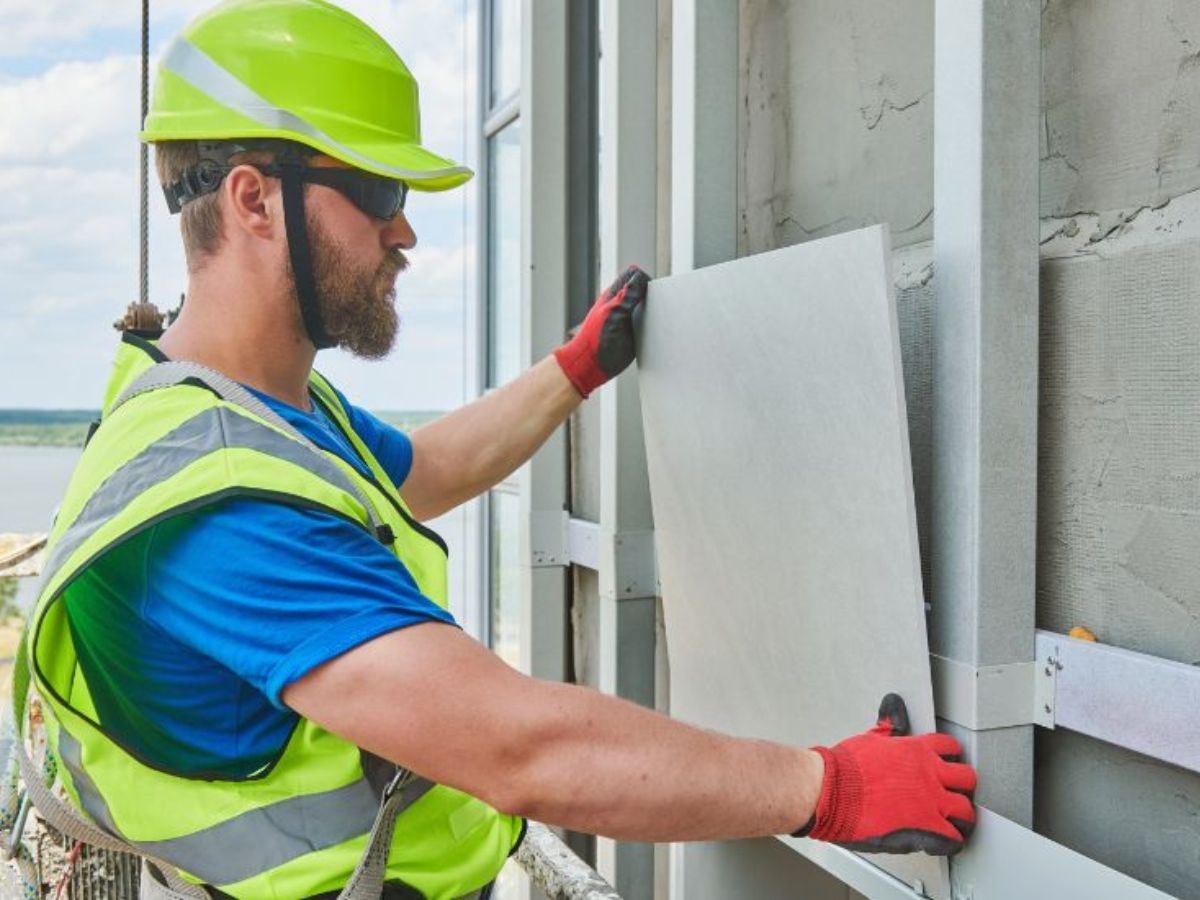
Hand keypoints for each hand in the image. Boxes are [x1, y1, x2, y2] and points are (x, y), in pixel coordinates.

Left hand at [553, 265, 648, 397]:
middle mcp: (622, 304)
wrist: (590, 366)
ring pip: (647, 305)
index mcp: (615, 295)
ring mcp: (628, 318)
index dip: (645, 280)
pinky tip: (652, 332)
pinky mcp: (634, 332)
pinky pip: (647, 322)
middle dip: (652, 293)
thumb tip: (640, 279)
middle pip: (643, 288)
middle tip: (653, 307)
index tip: (650, 294)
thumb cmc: (595, 341)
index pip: (634, 275)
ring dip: (654, 310)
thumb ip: (627, 297)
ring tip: (653, 320)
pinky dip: (653, 324)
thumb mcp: (613, 315)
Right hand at [795, 694, 976, 854]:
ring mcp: (930, 803)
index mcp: (917, 750)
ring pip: (966, 811)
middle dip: (962, 786)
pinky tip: (943, 841)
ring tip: (954, 820)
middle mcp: (929, 775)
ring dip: (961, 817)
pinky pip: (953, 840)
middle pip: (967, 779)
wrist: (828, 791)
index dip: (950, 757)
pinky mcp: (925, 830)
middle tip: (954, 792)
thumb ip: (890, 724)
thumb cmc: (845, 768)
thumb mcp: (871, 738)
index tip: (947, 764)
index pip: (951, 747)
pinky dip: (950, 842)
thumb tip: (894, 705)